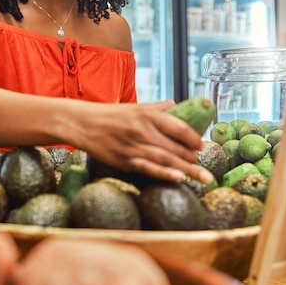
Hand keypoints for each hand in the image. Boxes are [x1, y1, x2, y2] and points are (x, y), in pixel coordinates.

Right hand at [78, 101, 213, 183]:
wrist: (82, 123)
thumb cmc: (110, 115)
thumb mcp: (135, 106)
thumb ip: (158, 108)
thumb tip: (178, 106)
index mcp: (147, 114)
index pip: (179, 127)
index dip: (194, 138)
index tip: (202, 145)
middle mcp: (142, 130)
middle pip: (176, 146)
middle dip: (193, 157)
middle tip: (203, 163)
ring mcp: (133, 146)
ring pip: (166, 159)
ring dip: (187, 169)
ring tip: (203, 176)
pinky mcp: (124, 160)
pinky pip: (148, 168)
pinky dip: (164, 174)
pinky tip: (178, 178)